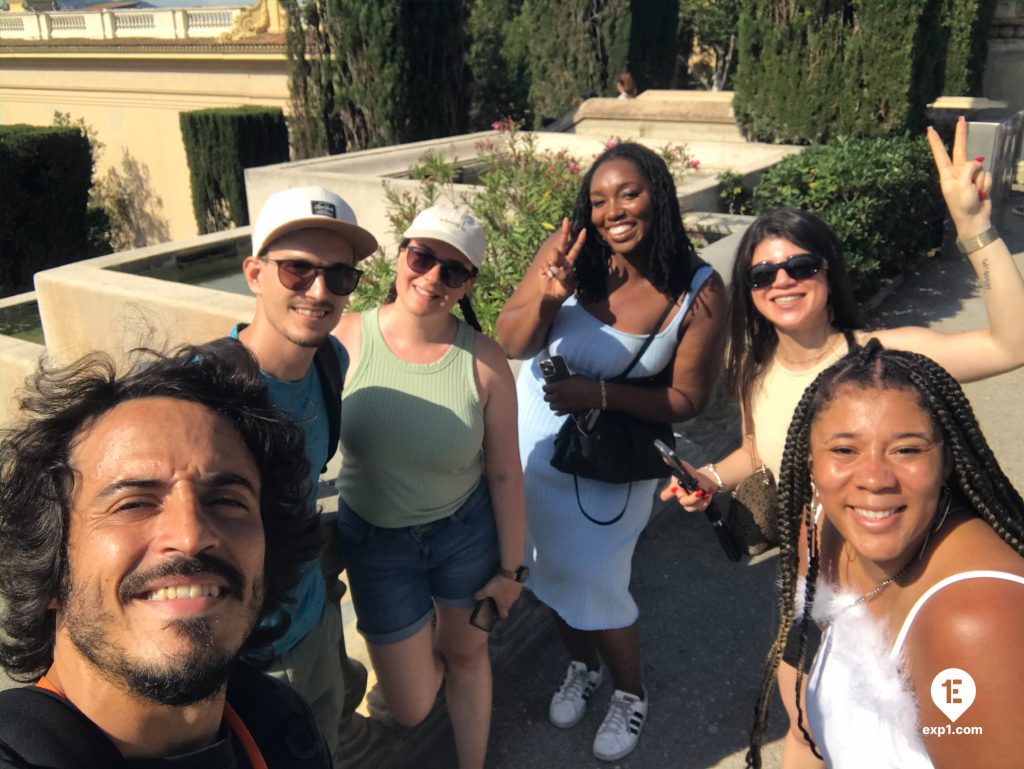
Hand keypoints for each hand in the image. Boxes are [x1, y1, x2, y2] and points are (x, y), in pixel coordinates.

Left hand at [474, 573, 521, 617]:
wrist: (512, 573)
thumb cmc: (499, 584)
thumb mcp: (487, 589)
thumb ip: (480, 594)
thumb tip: (475, 597)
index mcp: (504, 605)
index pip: (503, 615)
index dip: (499, 614)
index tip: (495, 610)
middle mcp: (511, 602)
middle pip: (507, 606)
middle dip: (502, 603)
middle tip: (495, 597)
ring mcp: (517, 595)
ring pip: (511, 599)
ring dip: (507, 596)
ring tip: (501, 589)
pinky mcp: (520, 588)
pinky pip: (514, 591)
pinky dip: (511, 589)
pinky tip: (507, 583)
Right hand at [534, 218, 585, 301]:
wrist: (549, 298)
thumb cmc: (561, 292)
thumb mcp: (567, 286)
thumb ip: (564, 277)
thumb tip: (556, 268)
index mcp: (569, 263)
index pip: (575, 249)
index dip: (579, 240)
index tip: (584, 230)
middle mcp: (561, 260)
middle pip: (563, 243)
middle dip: (565, 231)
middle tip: (567, 220)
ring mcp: (551, 262)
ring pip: (554, 253)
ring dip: (555, 259)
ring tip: (553, 272)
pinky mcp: (543, 266)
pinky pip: (546, 264)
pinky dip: (548, 270)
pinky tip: (547, 275)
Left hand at [543, 375, 600, 414]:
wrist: (595, 394)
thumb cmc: (586, 383)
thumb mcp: (573, 377)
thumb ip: (564, 381)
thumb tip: (561, 382)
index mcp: (559, 386)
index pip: (545, 388)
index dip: (545, 387)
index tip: (547, 386)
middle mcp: (559, 396)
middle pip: (546, 398)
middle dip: (547, 395)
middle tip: (550, 393)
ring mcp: (563, 405)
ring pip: (551, 407)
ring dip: (552, 403)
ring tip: (555, 401)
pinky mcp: (568, 411)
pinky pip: (559, 413)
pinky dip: (558, 411)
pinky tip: (559, 408)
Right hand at [659, 464, 716, 511]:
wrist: (706, 480)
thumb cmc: (692, 474)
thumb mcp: (685, 468)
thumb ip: (677, 464)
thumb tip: (665, 457)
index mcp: (674, 489)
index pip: (665, 495)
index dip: (668, 494)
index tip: (675, 489)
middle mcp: (680, 497)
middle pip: (682, 502)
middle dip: (691, 498)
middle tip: (699, 492)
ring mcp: (688, 504)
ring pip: (691, 507)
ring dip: (700, 500)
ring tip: (706, 494)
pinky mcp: (696, 507)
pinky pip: (700, 508)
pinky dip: (705, 502)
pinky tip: (708, 496)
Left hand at [927, 116, 990, 236]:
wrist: (974, 219)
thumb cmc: (962, 204)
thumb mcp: (961, 185)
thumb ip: (968, 169)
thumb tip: (978, 161)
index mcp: (947, 174)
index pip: (941, 154)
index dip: (936, 141)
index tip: (929, 129)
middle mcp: (958, 172)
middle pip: (961, 149)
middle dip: (961, 134)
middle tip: (961, 118)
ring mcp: (970, 176)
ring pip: (979, 166)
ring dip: (979, 180)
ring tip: (974, 192)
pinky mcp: (981, 180)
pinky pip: (987, 175)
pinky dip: (986, 185)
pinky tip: (981, 194)